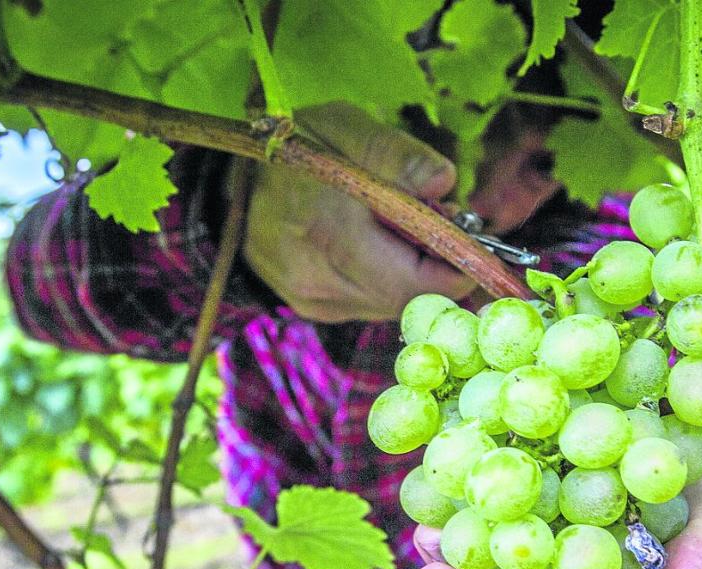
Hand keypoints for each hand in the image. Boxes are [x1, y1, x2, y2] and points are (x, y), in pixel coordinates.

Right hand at [244, 102, 473, 322]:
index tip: (474, 240)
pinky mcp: (314, 310)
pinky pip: (372, 303)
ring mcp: (315, 300)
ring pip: (394, 303)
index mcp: (328, 226)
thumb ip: (397, 155)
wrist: (227, 187)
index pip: (414, 278)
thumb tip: (445, 183)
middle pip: (411, 296)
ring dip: (413, 272)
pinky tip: (374, 246)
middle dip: (439, 266)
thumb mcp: (343, 127)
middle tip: (444, 226)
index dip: (456, 266)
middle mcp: (320, 276)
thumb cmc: (294, 148)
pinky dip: (386, 278)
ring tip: (402, 229)